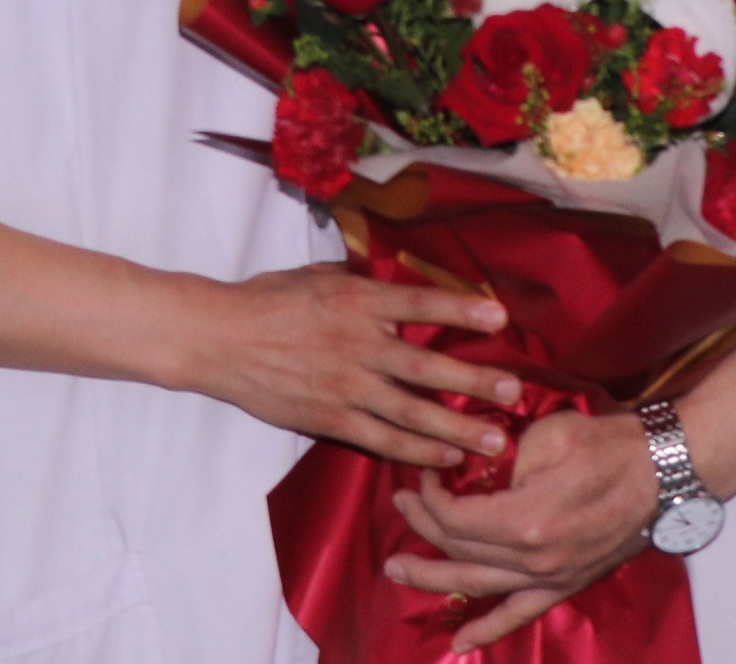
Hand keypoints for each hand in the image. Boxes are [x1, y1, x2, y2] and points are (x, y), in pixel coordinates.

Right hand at [178, 265, 519, 469]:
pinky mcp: (330, 418)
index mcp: (356, 300)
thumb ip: (365, 283)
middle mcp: (357, 344)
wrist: (221, 338)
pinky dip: (416, 450)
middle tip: (514, 392)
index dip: (460, 312)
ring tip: (495, 442)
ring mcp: (345, 385)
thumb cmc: (271, 300)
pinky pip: (381, 439)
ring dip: (456, 428)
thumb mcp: (320, 276)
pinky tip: (446, 458)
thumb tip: (403, 279)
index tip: (500, 318)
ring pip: (411, 412)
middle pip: (426, 367)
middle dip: (475, 382)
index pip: (418, 305)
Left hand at [384, 406, 663, 652]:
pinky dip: (488, 630)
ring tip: (399, 573)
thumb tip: (480, 473)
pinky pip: (521, 614)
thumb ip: (506, 458)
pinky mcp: (567, 584)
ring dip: (434, 580)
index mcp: (527, 518)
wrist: (666, 470)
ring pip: (478, 585)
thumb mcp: (549, 434)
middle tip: (400, 509)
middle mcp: (535, 558)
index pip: (456, 517)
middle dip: (422, 529)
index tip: (427, 475)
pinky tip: (460, 642)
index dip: (431, 496)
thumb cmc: (612, 445)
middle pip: (459, 550)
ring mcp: (552, 577)